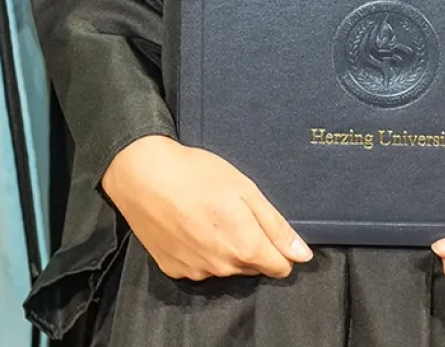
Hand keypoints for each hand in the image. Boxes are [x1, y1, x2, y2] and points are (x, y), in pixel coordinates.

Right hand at [101, 134, 310, 280]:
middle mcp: (223, 267)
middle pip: (252, 266)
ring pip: (224, 267)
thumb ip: (276, 226)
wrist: (142, 174)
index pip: (280, 266)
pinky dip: (199, 250)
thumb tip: (302, 254)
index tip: (265, 226)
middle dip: (250, 244)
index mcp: (245, 247)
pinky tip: (188, 224)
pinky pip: (199, 266)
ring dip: (224, 247)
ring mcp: (197, 271)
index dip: (278, 247)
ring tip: (206, 213)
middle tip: (232, 210)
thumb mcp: (245, 189)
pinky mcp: (174, 269)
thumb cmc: (196, 174)